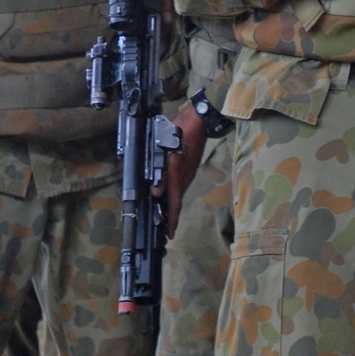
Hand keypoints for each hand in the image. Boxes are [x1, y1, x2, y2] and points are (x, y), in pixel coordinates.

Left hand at [154, 103, 206, 239]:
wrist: (199, 121)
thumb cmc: (179, 132)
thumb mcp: (164, 151)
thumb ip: (160, 173)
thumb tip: (155, 193)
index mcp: (178, 175)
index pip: (174, 203)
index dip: (171, 220)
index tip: (170, 234)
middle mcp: (185, 178)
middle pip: (177, 201)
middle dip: (172, 216)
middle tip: (166, 229)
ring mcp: (189, 173)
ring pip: (179, 193)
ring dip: (173, 206)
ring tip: (166, 215)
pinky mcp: (190, 167)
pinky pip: (182, 185)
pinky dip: (175, 194)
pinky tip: (169, 194)